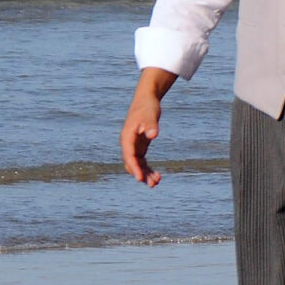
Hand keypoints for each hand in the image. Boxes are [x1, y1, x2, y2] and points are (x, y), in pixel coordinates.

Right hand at [121, 69, 177, 185]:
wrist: (146, 100)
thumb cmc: (147, 107)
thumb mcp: (150, 115)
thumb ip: (151, 125)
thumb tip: (153, 135)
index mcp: (127, 137)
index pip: (129, 156)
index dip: (134, 168)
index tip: (140, 178)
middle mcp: (128, 143)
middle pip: (132, 163)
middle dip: (141, 174)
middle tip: (153, 184)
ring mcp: (133, 146)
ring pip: (137, 165)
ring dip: (145, 174)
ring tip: (156, 182)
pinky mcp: (139, 147)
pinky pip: (141, 162)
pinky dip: (147, 169)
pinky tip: (157, 176)